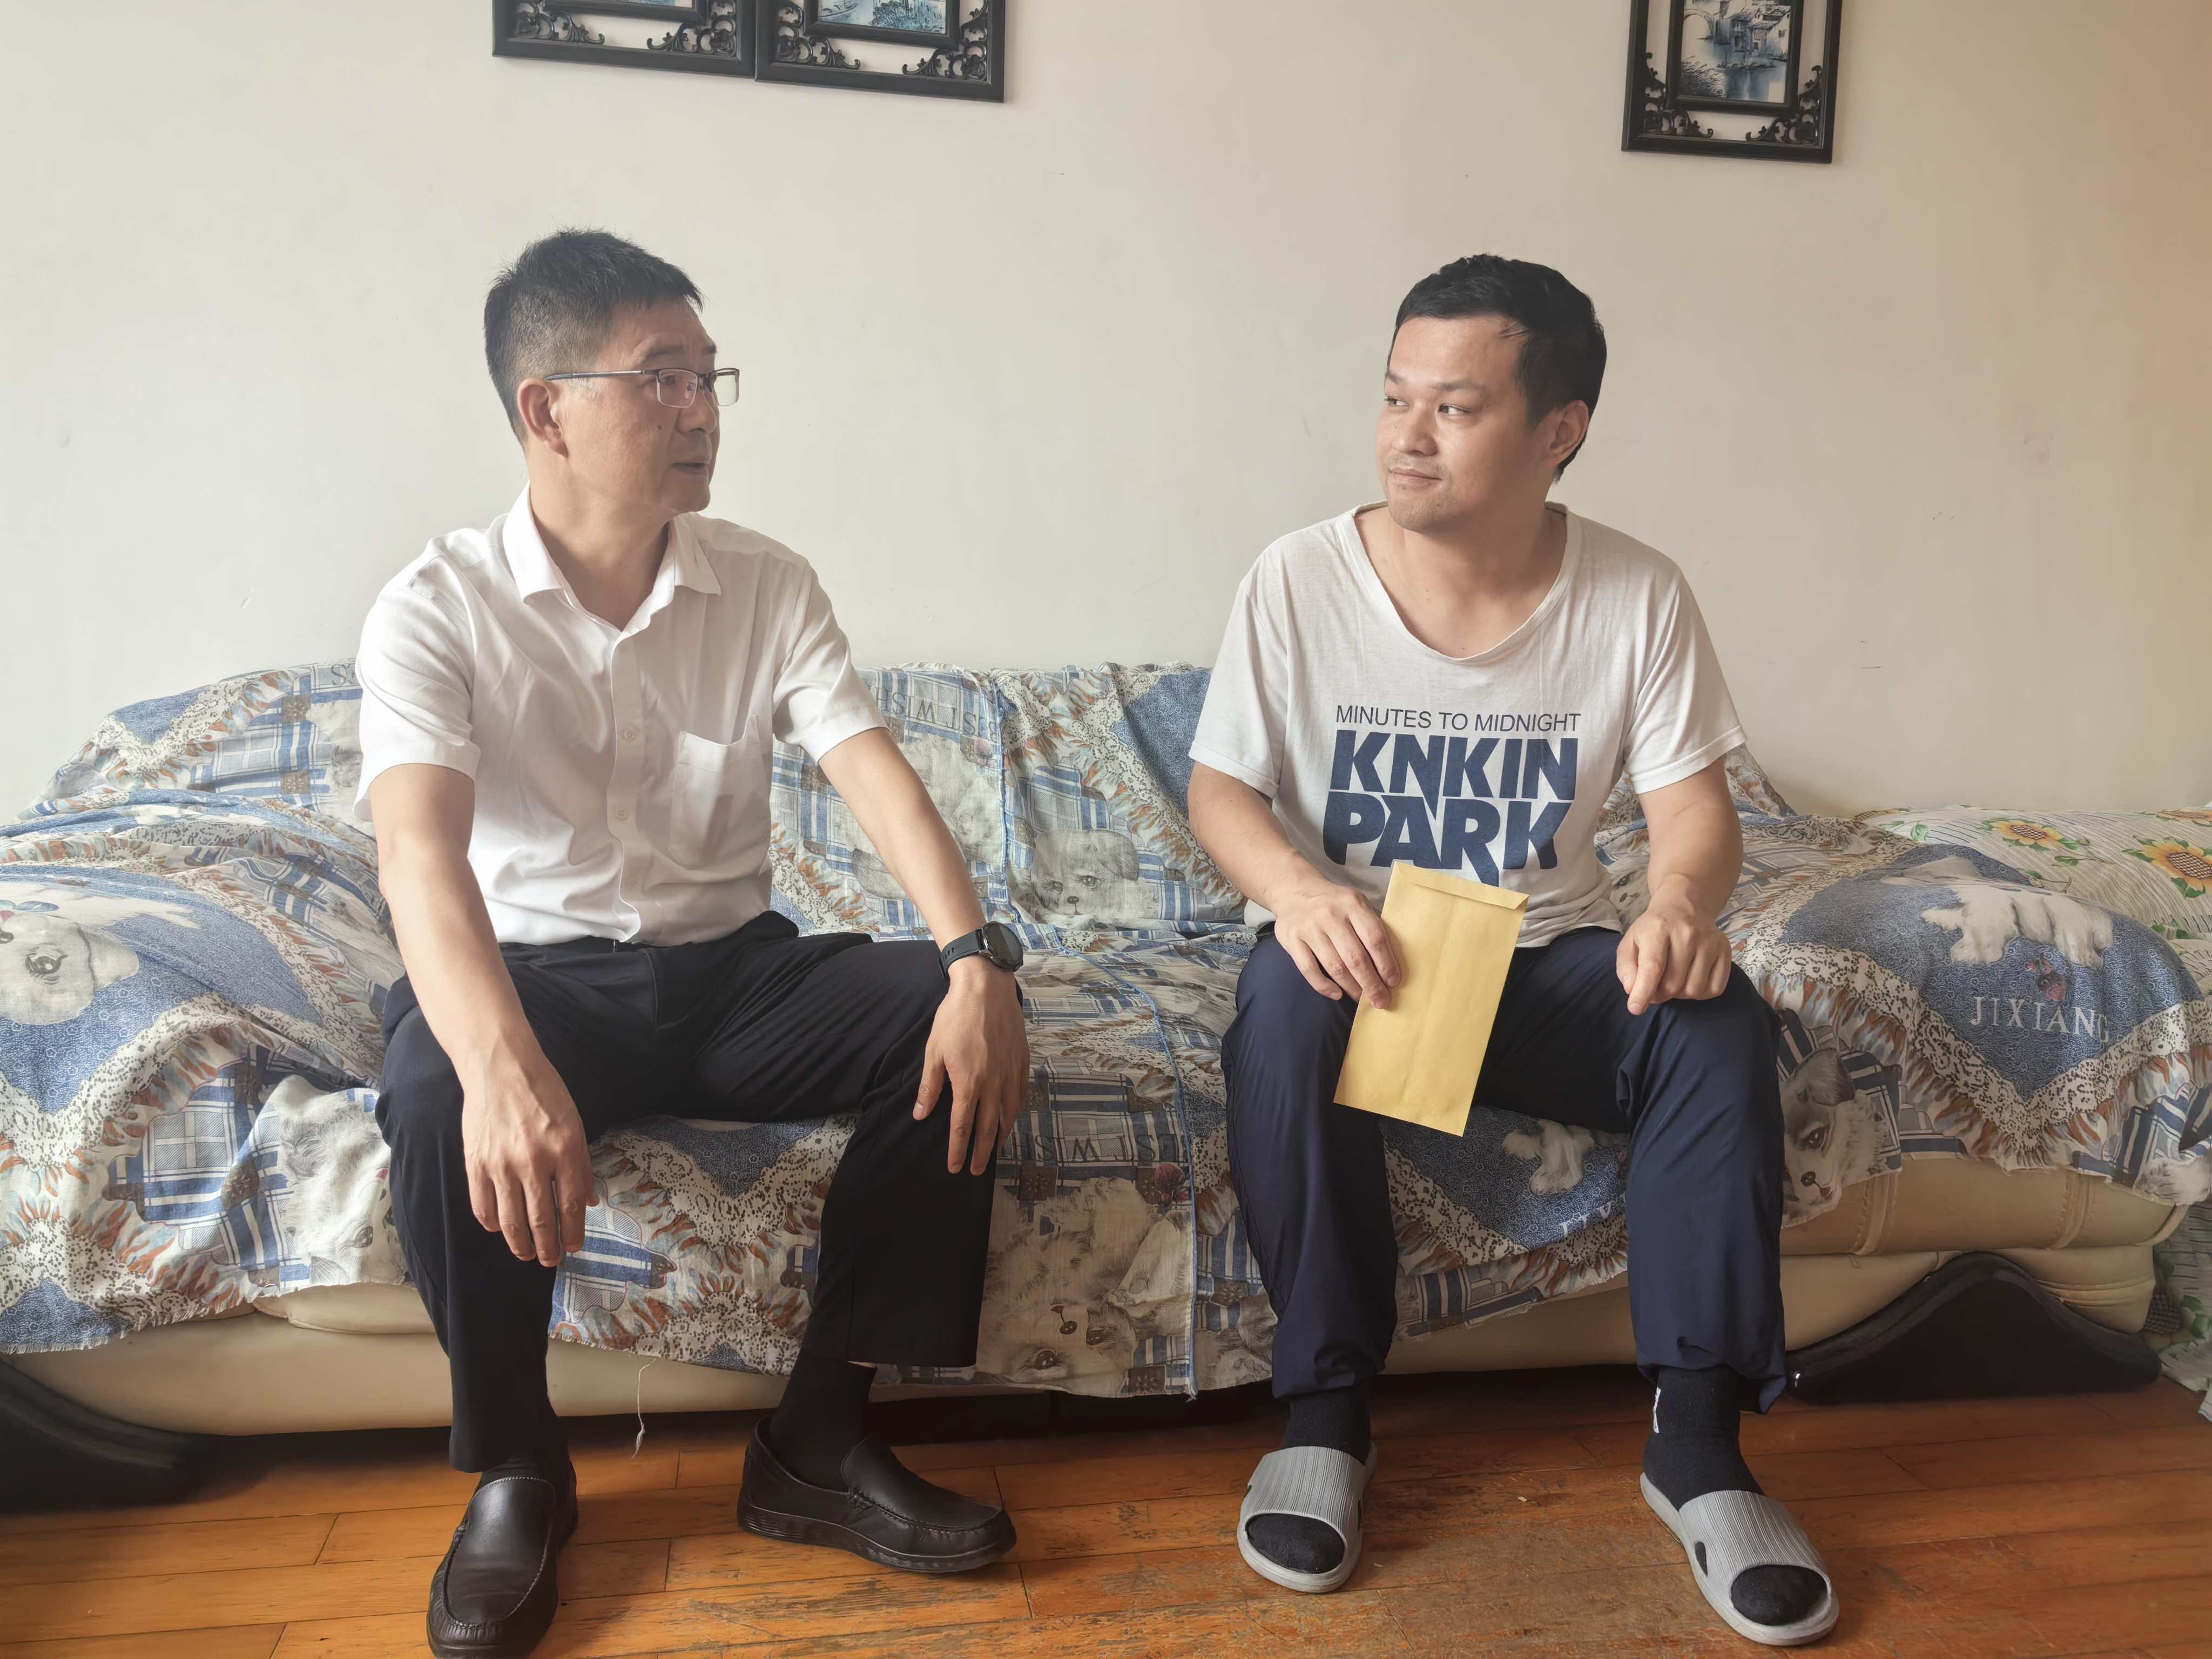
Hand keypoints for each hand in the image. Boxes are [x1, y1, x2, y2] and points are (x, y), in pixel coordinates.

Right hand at [461, 1053, 593, 1266]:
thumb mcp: (575, 1124)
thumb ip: (582, 1165)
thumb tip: (590, 1202)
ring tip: (527, 1254)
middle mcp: (534, 1161)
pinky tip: (499, 1229)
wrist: (500, 1068)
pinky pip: (482, 1205)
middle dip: (547, 1248)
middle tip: (550, 1261)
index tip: (573, 1248)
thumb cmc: (544, 1093)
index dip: (573, 1233)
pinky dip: (491, 1223)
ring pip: (510, 1220)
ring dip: (520, 1244)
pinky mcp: (475, 1162)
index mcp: (564, 1150)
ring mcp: (501, 1164)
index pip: (571, 1205)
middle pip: (541, 1219)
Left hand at [915, 957, 1029, 1175]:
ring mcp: (1010, 1073)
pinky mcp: (1021, 1061)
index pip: (962, 1127)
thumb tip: (921, 1115)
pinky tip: (1010, 1117)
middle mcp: (993, 1084)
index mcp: (968, 1084)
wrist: (985, 989)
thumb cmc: (954, 1017)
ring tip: (994, 1149)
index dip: (958, 1150)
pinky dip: (1015, 1111)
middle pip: (987, 1128)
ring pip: (1008, 1114)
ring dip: (1000, 1135)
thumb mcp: (934, 1052)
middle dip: (981, 1153)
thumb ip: (930, 1087)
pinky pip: (1020, 1095)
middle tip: (976, 1170)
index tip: (955, 1168)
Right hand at [1271, 877, 1399, 1005]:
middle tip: (1381, 1001)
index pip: (1374, 939)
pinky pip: (1309, 970)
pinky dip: (1324, 986)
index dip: (1386, 964)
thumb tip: (1390, 965)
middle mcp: (1330, 915)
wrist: (1295, 891)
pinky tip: (1337, 994)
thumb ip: (1370, 927)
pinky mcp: (1292, 939)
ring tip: (1362, 999)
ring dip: (1352, 988)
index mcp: (1352, 904)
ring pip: (1335, 967)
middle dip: (1371, 984)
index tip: (1393, 982)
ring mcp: (1309, 928)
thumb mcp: (1356, 903)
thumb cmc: (1334, 904)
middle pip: (1356, 958)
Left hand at [1616, 900, 1733, 1016]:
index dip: (1643, 992)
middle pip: (1673, 984)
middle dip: (1660, 994)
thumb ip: (1626, 968)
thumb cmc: (1653, 931)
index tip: (1635, 1008)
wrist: (1684, 909)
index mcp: (1659, 929)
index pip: (1653, 967)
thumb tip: (1633, 991)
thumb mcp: (1630, 942)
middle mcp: (1688, 934)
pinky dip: (1700, 993)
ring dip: (1680, 994)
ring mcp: (1710, 942)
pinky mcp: (1725, 952)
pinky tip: (1690, 980)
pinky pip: (1714, 989)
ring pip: (1694, 990)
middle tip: (1655, 987)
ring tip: (1673, 980)